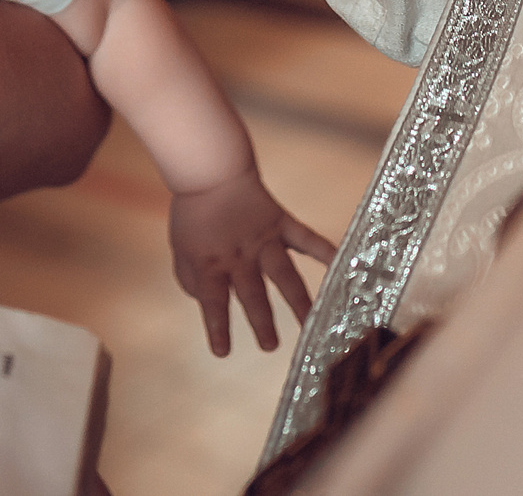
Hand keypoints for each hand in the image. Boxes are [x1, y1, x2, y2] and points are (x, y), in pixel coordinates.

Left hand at [168, 172, 337, 356]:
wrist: (211, 170)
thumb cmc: (193, 214)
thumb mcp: (181, 250)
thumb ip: (191, 280)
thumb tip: (207, 302)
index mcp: (211, 262)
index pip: (214, 301)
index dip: (217, 327)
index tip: (222, 353)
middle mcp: (239, 255)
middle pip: (252, 294)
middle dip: (262, 322)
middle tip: (270, 347)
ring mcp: (263, 240)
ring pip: (284, 275)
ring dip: (298, 302)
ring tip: (311, 324)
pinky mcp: (281, 223)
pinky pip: (307, 239)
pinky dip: (325, 251)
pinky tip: (342, 265)